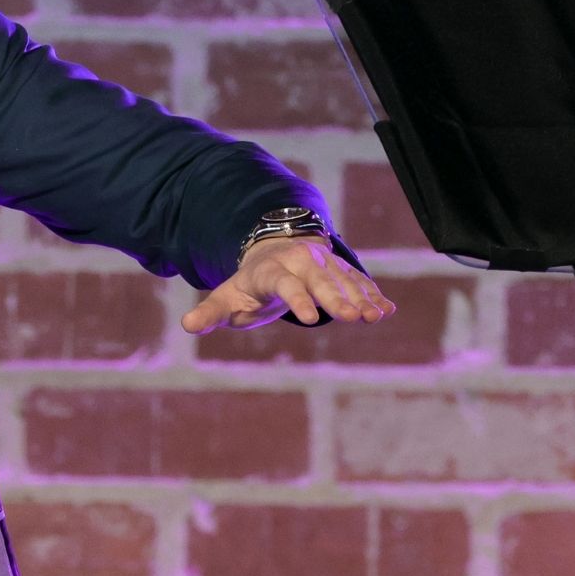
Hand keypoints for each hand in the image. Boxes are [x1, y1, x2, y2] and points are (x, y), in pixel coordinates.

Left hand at [181, 236, 396, 334]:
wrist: (273, 251)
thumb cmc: (249, 283)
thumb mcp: (227, 297)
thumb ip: (211, 312)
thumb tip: (187, 324)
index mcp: (270, 271)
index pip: (284, 285)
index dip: (297, 300)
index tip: (310, 319)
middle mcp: (299, 263)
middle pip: (319, 281)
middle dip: (336, 299)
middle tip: (353, 318)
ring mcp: (322, 264)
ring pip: (343, 280)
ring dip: (360, 298)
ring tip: (375, 317)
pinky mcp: (340, 270)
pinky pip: (358, 281)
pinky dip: (372, 294)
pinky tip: (387, 310)